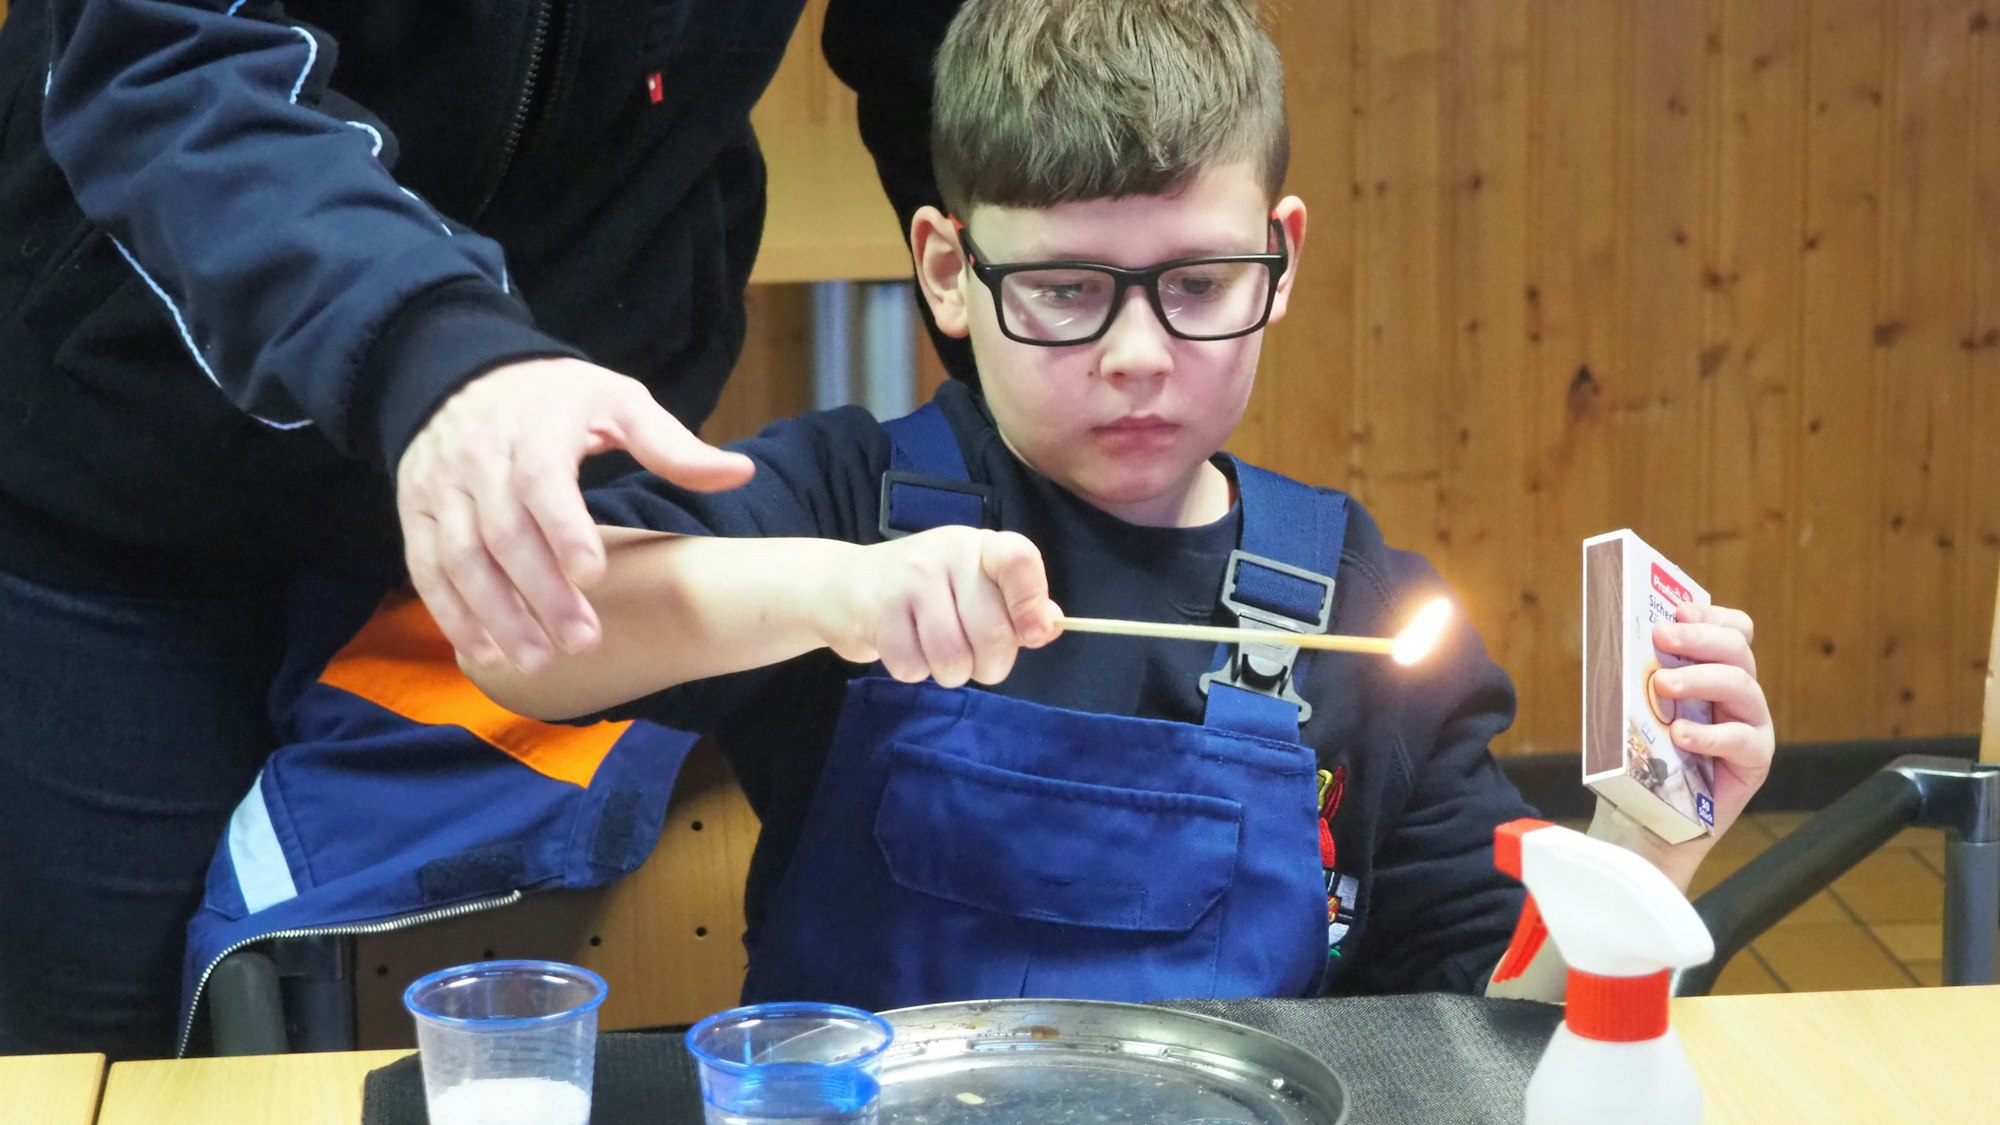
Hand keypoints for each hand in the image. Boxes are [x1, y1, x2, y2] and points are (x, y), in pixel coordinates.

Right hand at [398, 357, 754, 671]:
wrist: (464, 372)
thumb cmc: (558, 398)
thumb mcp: (618, 402)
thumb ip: (672, 445)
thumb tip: (740, 474)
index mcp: (533, 427)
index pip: (540, 481)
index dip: (563, 528)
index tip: (594, 574)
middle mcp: (476, 457)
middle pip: (503, 532)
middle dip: (541, 592)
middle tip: (583, 642)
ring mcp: (440, 487)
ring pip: (461, 558)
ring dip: (497, 614)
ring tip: (539, 660)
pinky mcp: (414, 511)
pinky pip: (426, 568)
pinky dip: (452, 614)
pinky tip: (486, 652)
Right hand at [812, 527, 1064, 686]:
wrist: (845, 585)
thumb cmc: (926, 592)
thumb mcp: (974, 588)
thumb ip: (1016, 606)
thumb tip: (1051, 625)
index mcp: (981, 546)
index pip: (1020, 560)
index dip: (1032, 604)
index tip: (1033, 634)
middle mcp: (948, 553)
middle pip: (993, 633)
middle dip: (988, 665)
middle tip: (972, 659)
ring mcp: (911, 579)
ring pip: (953, 658)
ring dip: (949, 673)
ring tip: (935, 653)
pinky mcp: (878, 609)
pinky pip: (913, 667)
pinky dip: (913, 671)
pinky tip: (904, 646)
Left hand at [1589, 601, 1775, 890]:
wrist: (1644, 821)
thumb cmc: (1639, 759)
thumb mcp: (1635, 708)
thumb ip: (1638, 676)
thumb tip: (1614, 640)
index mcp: (1715, 673)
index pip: (1734, 631)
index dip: (1711, 615)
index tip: (1678, 610)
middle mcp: (1739, 695)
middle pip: (1738, 650)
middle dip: (1700, 638)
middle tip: (1662, 637)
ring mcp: (1750, 727)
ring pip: (1742, 686)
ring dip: (1700, 679)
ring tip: (1661, 686)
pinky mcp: (1753, 762)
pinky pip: (1741, 740)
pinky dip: (1709, 734)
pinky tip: (1681, 735)